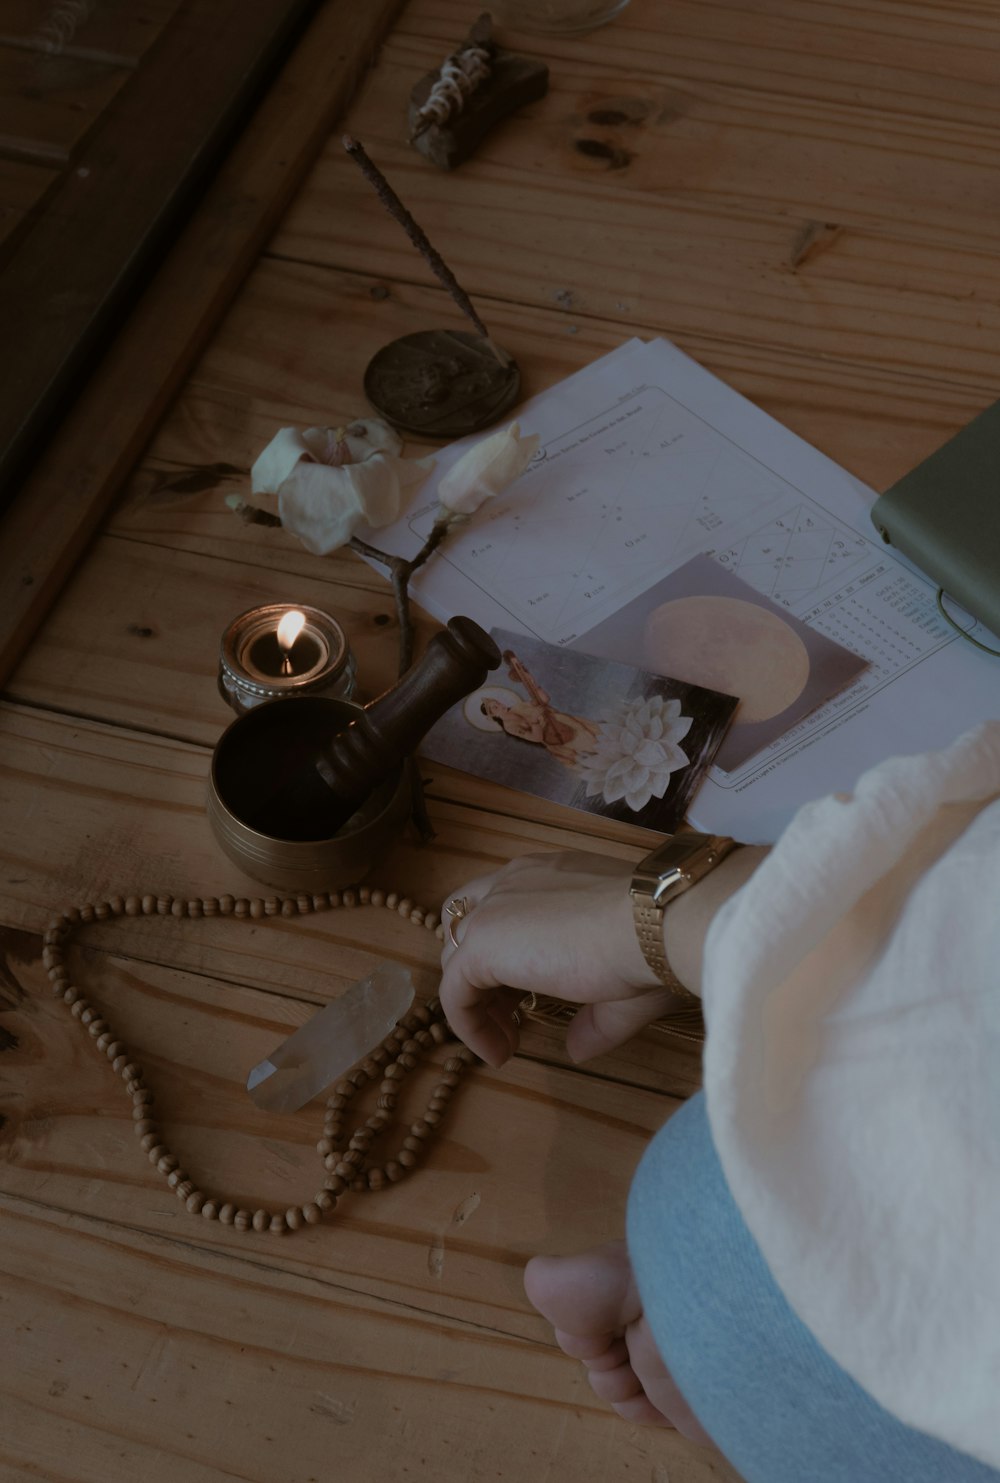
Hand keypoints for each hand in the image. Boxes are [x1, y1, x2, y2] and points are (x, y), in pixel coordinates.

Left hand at [438, 852, 685, 1067]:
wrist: (655, 925)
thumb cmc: (653, 943)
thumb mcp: (621, 981)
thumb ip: (593, 1017)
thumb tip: (577, 1049)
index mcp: (549, 876)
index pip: (504, 906)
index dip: (507, 953)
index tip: (529, 996)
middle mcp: (515, 882)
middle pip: (468, 926)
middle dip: (483, 973)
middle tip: (514, 1017)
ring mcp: (494, 909)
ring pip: (456, 957)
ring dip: (475, 1002)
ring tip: (506, 1041)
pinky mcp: (482, 943)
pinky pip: (454, 991)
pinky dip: (467, 1026)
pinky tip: (499, 1053)